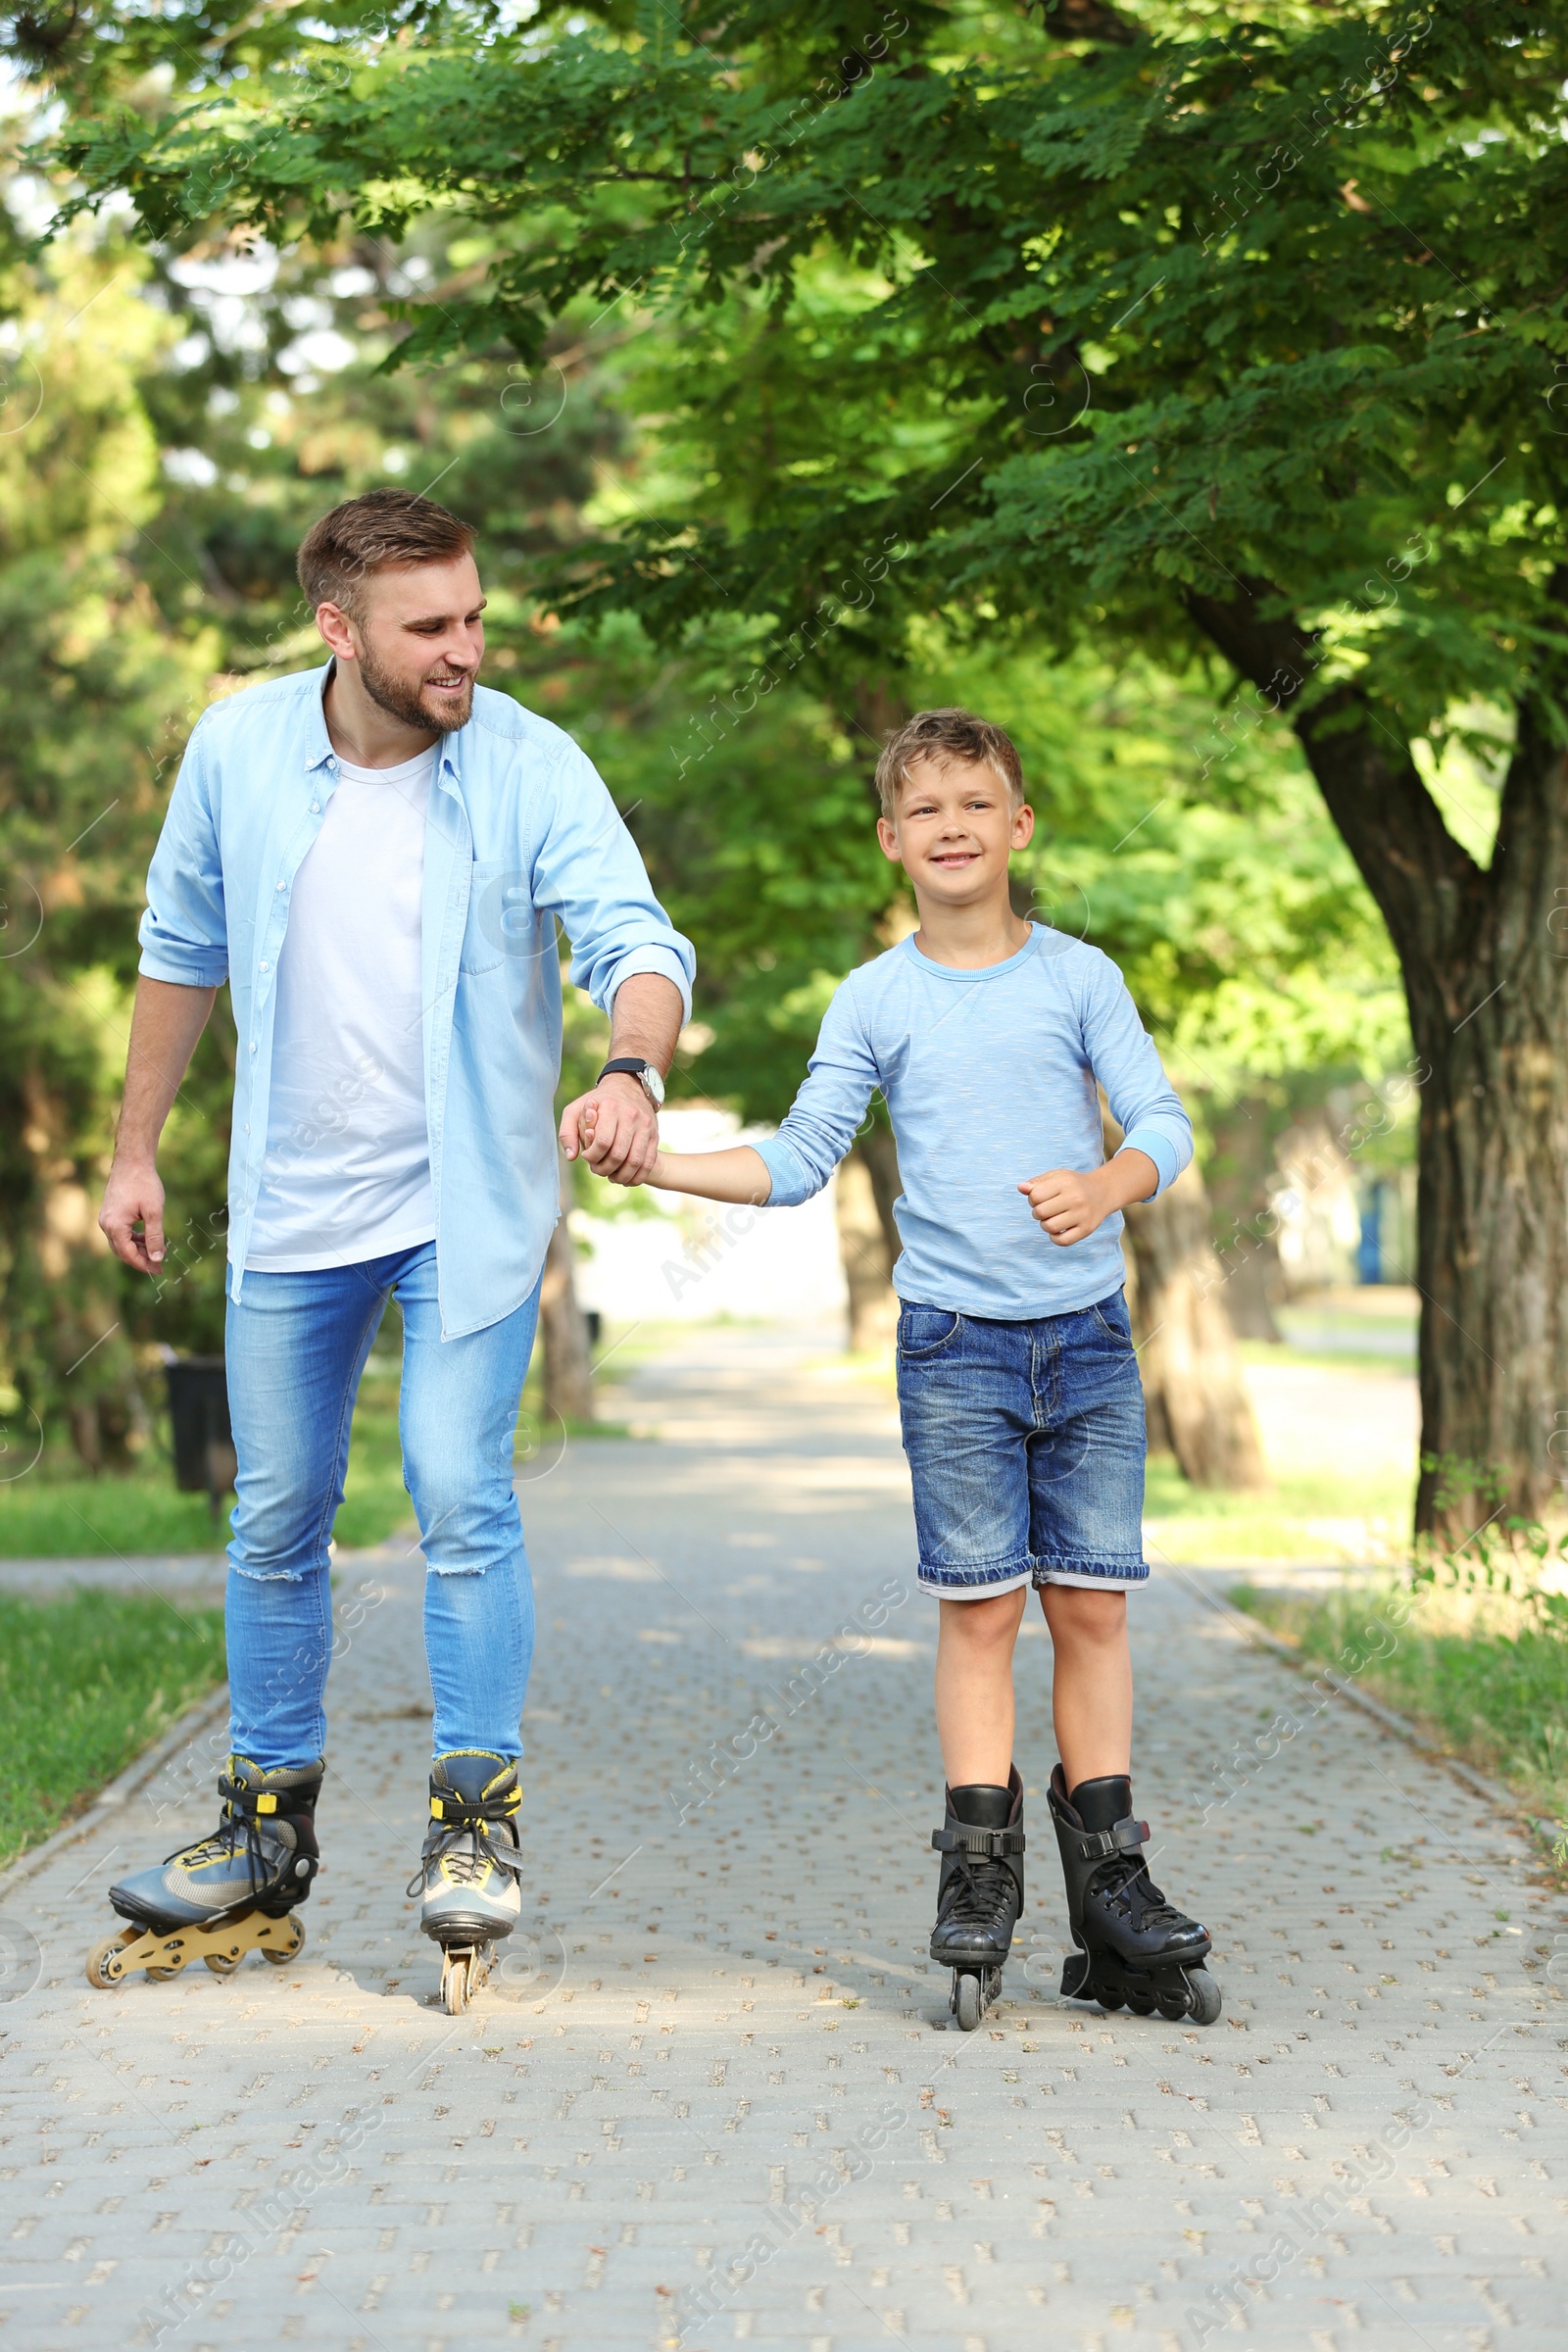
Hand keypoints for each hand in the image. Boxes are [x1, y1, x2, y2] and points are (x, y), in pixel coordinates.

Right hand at [99, 1157, 166, 1274]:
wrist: (132, 1161)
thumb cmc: (144, 1184)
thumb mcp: (154, 1212)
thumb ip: (155, 1237)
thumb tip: (157, 1259)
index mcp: (115, 1226)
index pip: (128, 1255)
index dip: (144, 1264)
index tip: (159, 1270)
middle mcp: (105, 1224)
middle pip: (122, 1252)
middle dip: (141, 1260)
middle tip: (159, 1265)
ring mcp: (105, 1219)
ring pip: (120, 1243)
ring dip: (138, 1249)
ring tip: (158, 1250)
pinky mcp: (109, 1213)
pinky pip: (119, 1233)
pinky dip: (133, 1239)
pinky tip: (147, 1238)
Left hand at [558, 1072, 658, 1184]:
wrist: (629, 1088)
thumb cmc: (598, 1103)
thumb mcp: (575, 1110)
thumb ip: (567, 1132)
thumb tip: (572, 1156)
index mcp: (610, 1108)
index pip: (603, 1142)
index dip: (592, 1156)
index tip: (587, 1157)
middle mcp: (631, 1115)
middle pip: (618, 1154)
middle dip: (605, 1169)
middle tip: (597, 1170)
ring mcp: (645, 1126)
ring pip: (635, 1161)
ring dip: (621, 1176)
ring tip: (611, 1177)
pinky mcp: (654, 1135)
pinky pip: (649, 1162)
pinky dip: (638, 1176)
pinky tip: (626, 1179)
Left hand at [1018, 1164, 1116, 1246]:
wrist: (1103, 1192)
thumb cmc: (1074, 1184)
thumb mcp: (1057, 1177)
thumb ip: (1037, 1182)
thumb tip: (1020, 1187)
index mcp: (1065, 1183)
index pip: (1035, 1196)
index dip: (1032, 1199)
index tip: (1040, 1198)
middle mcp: (1075, 1198)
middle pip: (1040, 1212)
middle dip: (1037, 1213)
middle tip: (1045, 1210)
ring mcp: (1082, 1215)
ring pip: (1049, 1227)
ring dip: (1045, 1225)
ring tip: (1051, 1219)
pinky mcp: (1086, 1229)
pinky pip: (1062, 1241)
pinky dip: (1055, 1238)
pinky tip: (1058, 1230)